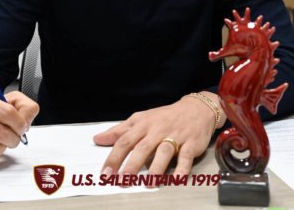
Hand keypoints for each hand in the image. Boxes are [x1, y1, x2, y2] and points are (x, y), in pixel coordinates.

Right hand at [0, 90, 38, 165]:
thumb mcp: (11, 101)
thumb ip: (26, 107)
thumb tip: (26, 122)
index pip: (8, 113)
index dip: (20, 123)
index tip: (21, 127)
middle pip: (3, 134)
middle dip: (14, 138)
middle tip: (13, 136)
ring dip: (4, 147)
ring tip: (0, 140)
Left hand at [93, 92, 218, 177]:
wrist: (196, 109)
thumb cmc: (165, 117)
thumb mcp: (140, 119)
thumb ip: (119, 131)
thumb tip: (97, 139)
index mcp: (143, 125)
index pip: (125, 141)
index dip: (114, 158)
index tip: (106, 173)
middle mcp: (157, 131)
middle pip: (142, 148)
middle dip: (131, 166)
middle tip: (121, 181)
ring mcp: (175, 137)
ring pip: (163, 152)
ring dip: (155, 168)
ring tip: (147, 183)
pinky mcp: (191, 144)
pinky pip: (186, 157)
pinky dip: (182, 169)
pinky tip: (176, 179)